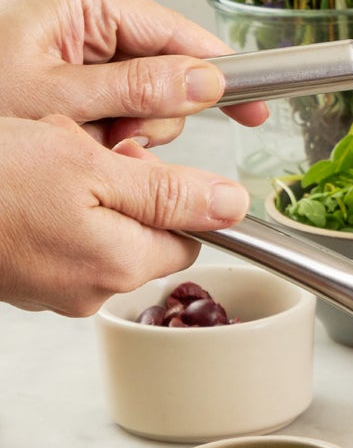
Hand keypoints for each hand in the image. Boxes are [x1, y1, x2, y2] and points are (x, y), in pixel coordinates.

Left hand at [0, 0, 267, 147]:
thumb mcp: (55, 100)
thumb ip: (136, 89)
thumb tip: (207, 83)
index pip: (176, 30)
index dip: (219, 72)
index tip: (255, 107)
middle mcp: (80, 15)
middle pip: (163, 66)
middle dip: (150, 114)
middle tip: (116, 140)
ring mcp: (72, 43)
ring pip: (142, 93)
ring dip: (125, 130)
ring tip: (88, 144)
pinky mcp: (62, 71)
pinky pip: (113, 104)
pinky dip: (105, 133)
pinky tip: (83, 144)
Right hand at [0, 119, 252, 315]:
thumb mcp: (91, 166)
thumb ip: (170, 192)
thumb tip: (233, 207)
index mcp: (118, 265)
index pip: (188, 237)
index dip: (171, 192)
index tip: (134, 163)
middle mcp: (89, 290)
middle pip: (146, 235)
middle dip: (127, 189)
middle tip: (83, 156)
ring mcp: (52, 291)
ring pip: (103, 233)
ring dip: (87, 195)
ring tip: (46, 166)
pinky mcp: (23, 279)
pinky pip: (63, 240)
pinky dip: (54, 209)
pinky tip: (26, 185)